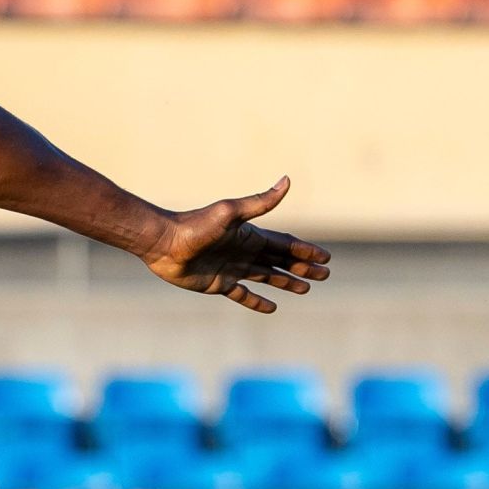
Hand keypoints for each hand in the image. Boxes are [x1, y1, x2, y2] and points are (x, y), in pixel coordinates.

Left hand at [141, 177, 331, 313]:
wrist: (162, 243)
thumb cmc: (194, 226)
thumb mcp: (230, 212)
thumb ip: (260, 202)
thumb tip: (287, 180)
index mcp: (250, 236)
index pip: (285, 244)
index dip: (305, 251)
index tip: (326, 258)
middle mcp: (243, 251)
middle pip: (280, 261)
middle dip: (302, 268)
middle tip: (325, 276)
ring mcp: (232, 268)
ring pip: (266, 277)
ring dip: (286, 282)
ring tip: (305, 289)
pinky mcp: (218, 284)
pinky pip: (243, 294)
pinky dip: (257, 301)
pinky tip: (272, 308)